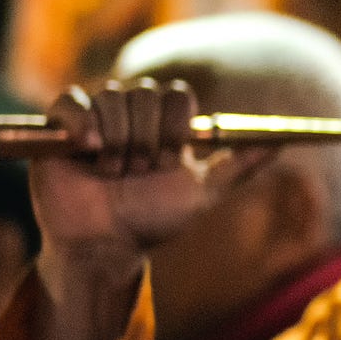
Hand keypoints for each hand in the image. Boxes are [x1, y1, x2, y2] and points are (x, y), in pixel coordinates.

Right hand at [30, 79, 273, 288]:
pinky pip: (70, 101)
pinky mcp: (58, 127)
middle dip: (147, 139)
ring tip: (111, 173)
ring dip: (117, 143)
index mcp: (164, 124)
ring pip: (112, 98)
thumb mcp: (203, 193)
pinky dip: (80, 122)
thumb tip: (282, 141)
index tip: (170, 161)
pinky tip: (86, 150)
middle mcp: (131, 116)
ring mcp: (95, 118)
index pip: (178, 94)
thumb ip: (240, 166)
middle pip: (146, 93)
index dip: (175, 127)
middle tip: (138, 171)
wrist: (107, 246)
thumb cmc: (153, 221)